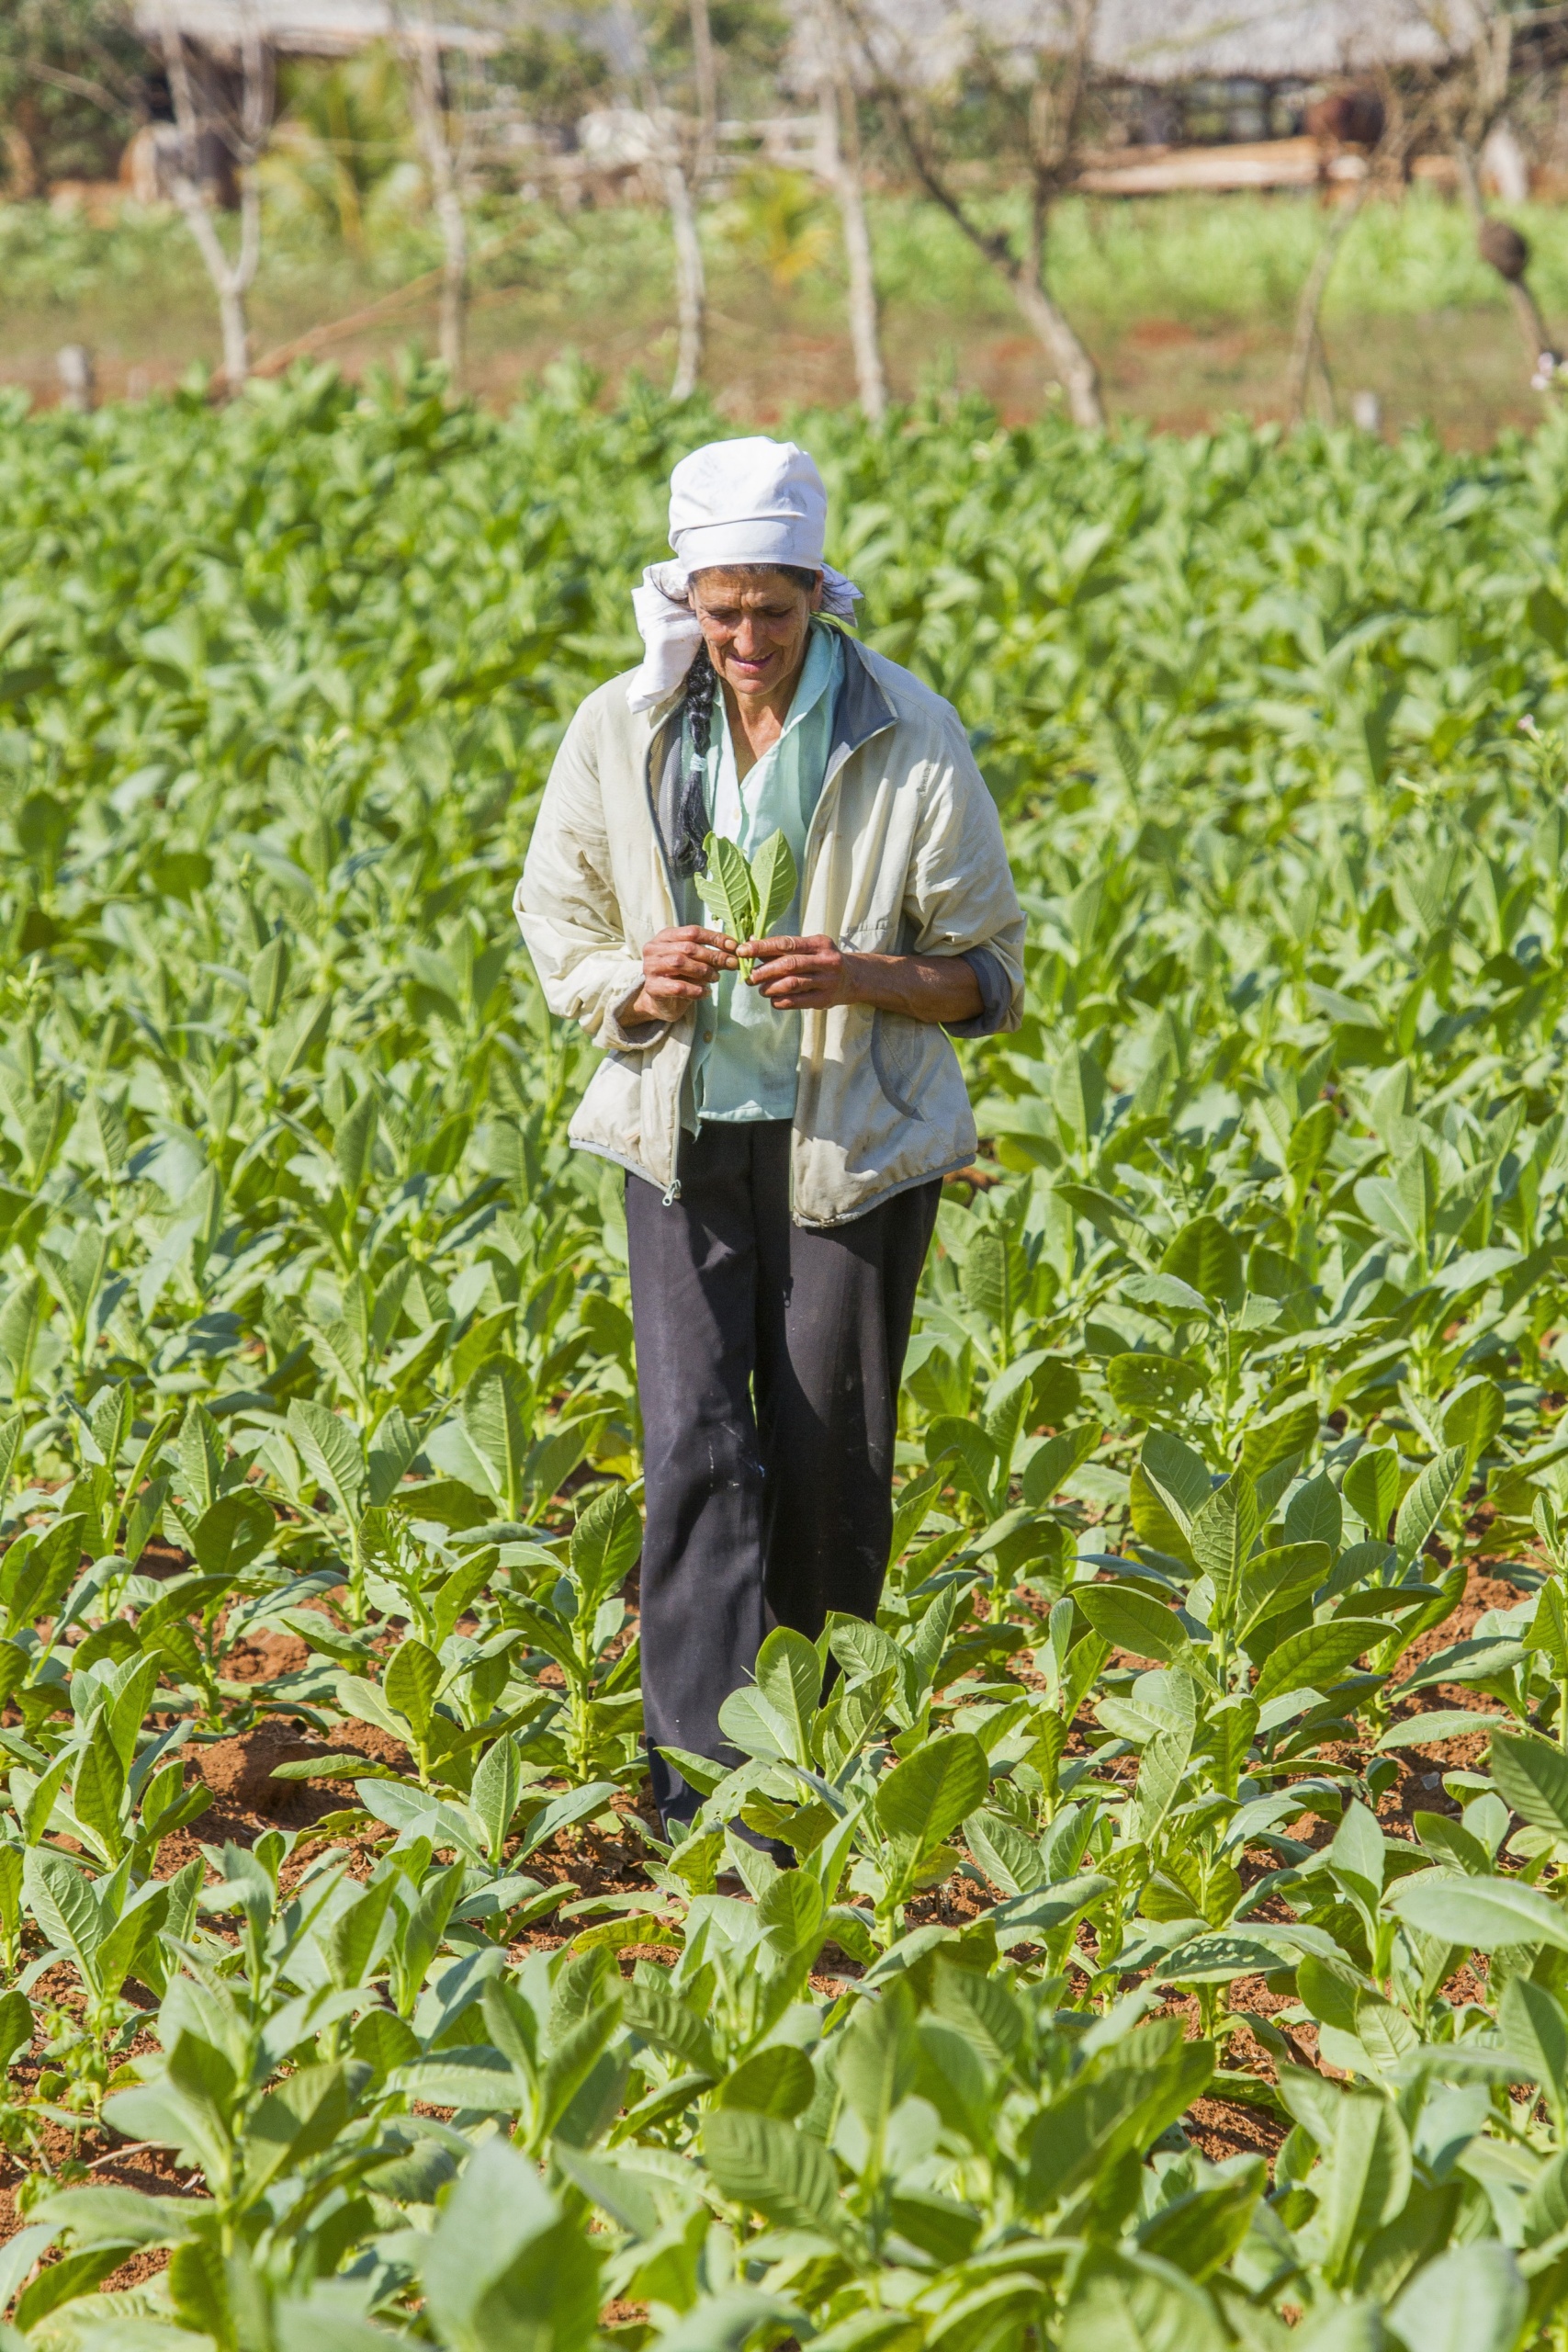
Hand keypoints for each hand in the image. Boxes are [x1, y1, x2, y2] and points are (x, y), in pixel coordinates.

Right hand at [627, 925, 736, 1022]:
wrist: (661, 1002)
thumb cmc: (680, 976)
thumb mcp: (695, 961)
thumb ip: (710, 955)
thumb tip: (733, 951)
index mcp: (665, 936)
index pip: (693, 932)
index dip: (715, 938)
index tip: (733, 946)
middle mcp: (654, 948)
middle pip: (688, 947)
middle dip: (713, 956)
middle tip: (731, 963)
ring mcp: (650, 967)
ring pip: (680, 963)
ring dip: (704, 971)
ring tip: (716, 978)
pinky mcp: (652, 987)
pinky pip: (678, 986)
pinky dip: (696, 990)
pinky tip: (707, 992)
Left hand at [740, 939, 984, 1024]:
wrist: (859, 978)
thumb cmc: (827, 960)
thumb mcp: (813, 947)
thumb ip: (787, 947)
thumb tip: (752, 947)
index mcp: (819, 943)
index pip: (786, 943)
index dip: (762, 947)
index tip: (742, 950)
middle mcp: (826, 961)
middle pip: (789, 965)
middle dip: (764, 971)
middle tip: (749, 976)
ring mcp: (828, 982)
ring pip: (793, 985)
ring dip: (771, 988)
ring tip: (761, 990)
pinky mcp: (827, 1000)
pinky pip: (799, 1002)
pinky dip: (782, 1002)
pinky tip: (774, 1001)